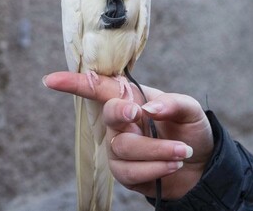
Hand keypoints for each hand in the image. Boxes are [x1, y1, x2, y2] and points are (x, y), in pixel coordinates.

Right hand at [43, 71, 213, 199]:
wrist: (201, 166)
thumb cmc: (189, 130)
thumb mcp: (190, 109)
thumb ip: (173, 103)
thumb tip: (150, 110)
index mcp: (129, 99)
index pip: (97, 88)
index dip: (73, 83)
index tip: (50, 80)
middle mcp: (119, 123)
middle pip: (108, 115)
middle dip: (120, 114)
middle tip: (138, 114)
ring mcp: (118, 148)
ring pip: (123, 148)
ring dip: (156, 150)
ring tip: (181, 151)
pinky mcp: (124, 172)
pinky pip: (130, 171)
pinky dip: (155, 168)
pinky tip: (173, 165)